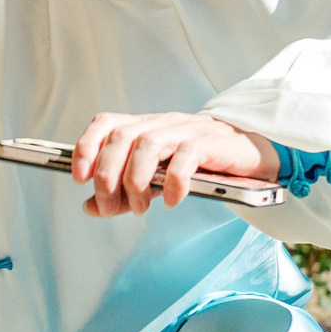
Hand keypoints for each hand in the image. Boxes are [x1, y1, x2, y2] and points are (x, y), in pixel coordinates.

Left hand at [72, 112, 276, 217]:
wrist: (251, 154)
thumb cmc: (201, 165)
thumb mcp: (156, 179)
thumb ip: (124, 193)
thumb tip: (90, 207)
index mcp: (144, 127)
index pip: (106, 123)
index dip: (86, 147)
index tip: (79, 179)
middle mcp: (161, 123)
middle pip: (120, 138)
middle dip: (107, 177)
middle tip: (110, 207)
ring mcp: (185, 130)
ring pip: (147, 145)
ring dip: (136, 182)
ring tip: (140, 209)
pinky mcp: (210, 142)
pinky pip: (185, 158)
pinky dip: (173, 182)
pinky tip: (172, 201)